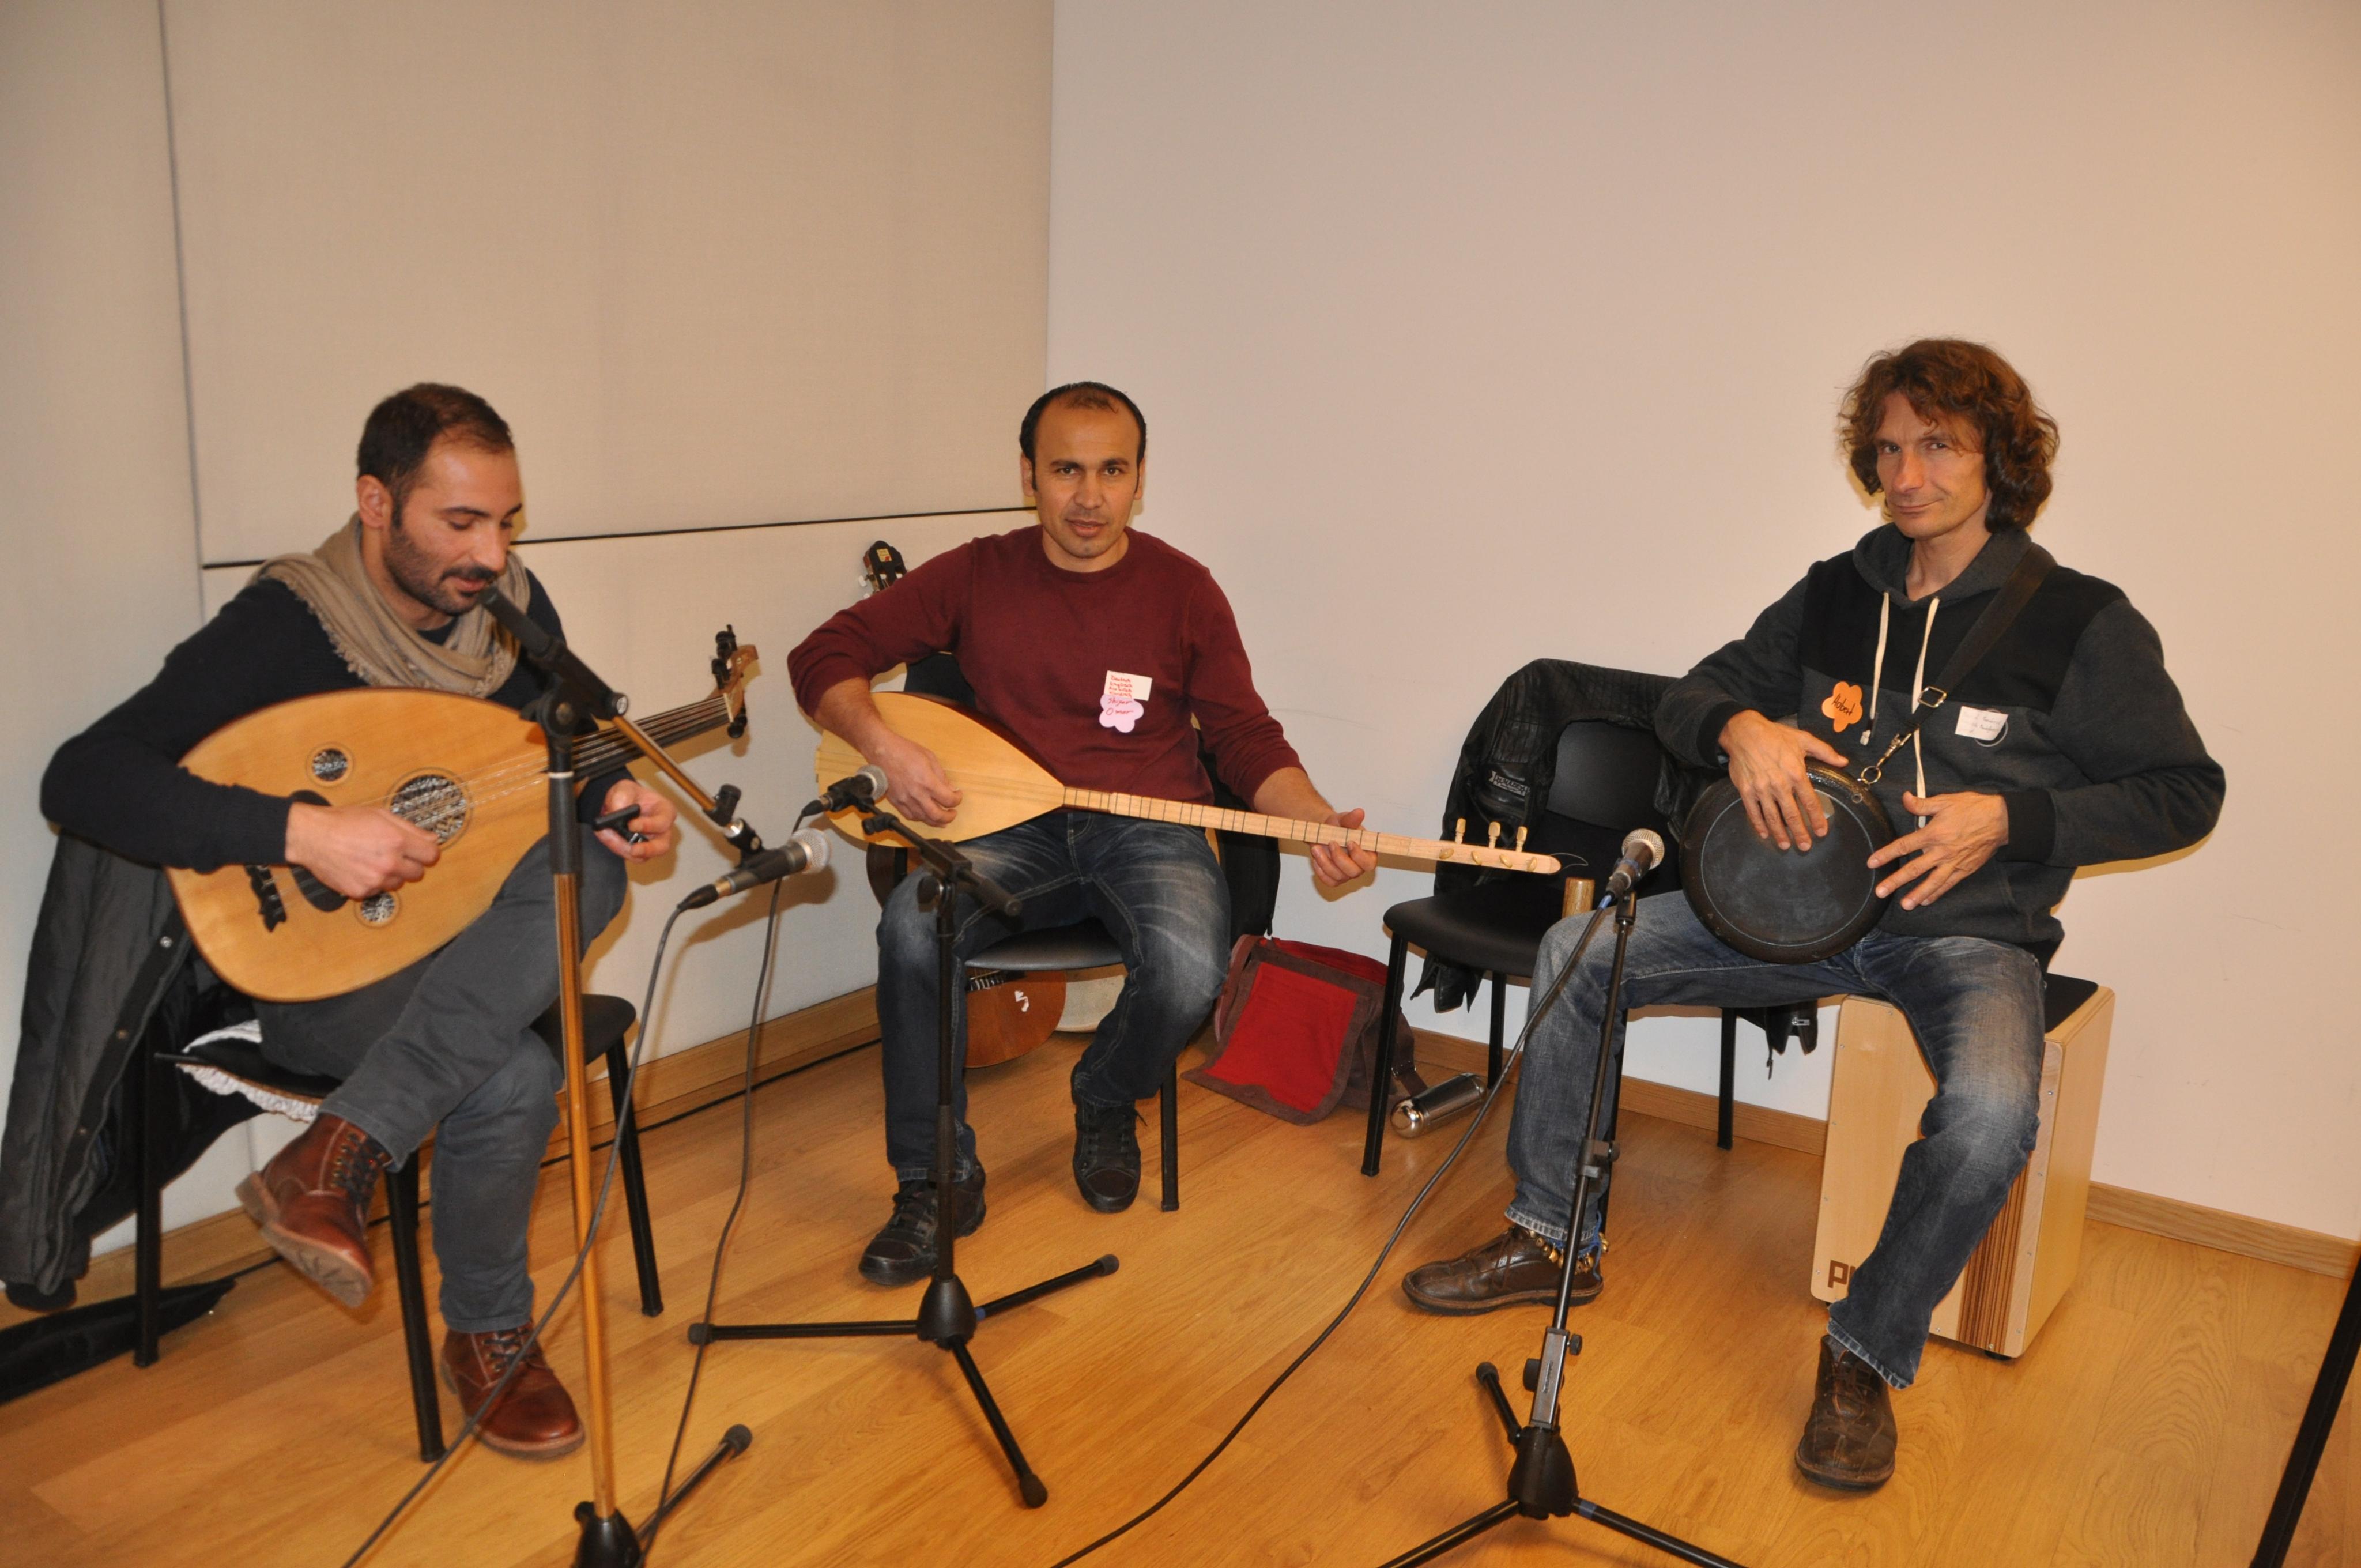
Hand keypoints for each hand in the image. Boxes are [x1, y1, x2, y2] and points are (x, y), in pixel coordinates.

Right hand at [284, 801, 439, 898]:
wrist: (312, 836)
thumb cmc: (345, 821)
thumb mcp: (381, 815)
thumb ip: (411, 829)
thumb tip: (434, 839)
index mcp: (397, 841)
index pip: (431, 856)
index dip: (426, 852)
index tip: (419, 850)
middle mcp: (389, 863)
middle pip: (417, 873)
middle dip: (409, 864)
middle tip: (392, 853)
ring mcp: (374, 880)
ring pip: (397, 884)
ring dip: (391, 875)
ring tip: (372, 860)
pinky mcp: (360, 892)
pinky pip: (377, 891)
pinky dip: (372, 882)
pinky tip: (359, 868)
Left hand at [594, 780, 677, 861]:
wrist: (619, 804)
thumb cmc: (629, 795)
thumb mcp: (625, 787)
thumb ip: (622, 795)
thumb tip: (617, 810)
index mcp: (665, 812)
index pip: (663, 822)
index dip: (649, 825)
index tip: (631, 824)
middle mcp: (662, 830)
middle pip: (662, 847)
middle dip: (647, 850)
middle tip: (633, 850)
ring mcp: (651, 843)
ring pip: (644, 856)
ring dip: (623, 848)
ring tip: (607, 835)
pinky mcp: (638, 851)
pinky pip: (629, 855)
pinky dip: (615, 847)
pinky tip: (605, 835)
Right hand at [868, 728, 961, 825]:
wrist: (881, 751)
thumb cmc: (904, 750)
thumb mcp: (929, 758)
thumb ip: (941, 776)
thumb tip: (950, 789)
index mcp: (927, 782)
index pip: (948, 799)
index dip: (957, 800)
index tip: (957, 795)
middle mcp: (917, 794)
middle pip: (937, 815)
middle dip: (949, 817)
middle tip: (952, 813)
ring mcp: (905, 800)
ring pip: (923, 819)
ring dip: (935, 821)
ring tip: (942, 818)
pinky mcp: (895, 802)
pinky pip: (910, 816)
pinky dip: (920, 818)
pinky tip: (925, 815)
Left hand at [1309, 807, 1379, 887]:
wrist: (1324, 832)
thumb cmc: (1338, 827)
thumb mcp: (1344, 819)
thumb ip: (1351, 818)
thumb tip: (1359, 812)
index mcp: (1367, 854)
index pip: (1369, 863)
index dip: (1359, 856)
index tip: (1349, 842)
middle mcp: (1359, 867)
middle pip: (1354, 872)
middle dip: (1339, 858)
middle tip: (1330, 842)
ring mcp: (1347, 874)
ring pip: (1338, 877)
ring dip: (1325, 863)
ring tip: (1316, 847)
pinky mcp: (1335, 879)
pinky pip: (1328, 881)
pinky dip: (1320, 871)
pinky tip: (1315, 858)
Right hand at [1720, 710, 1848, 851]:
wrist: (1744, 732)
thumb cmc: (1775, 735)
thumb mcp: (1803, 739)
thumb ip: (1825, 752)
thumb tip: (1844, 762)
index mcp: (1796, 773)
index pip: (1810, 802)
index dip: (1817, 819)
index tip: (1822, 831)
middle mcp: (1779, 785)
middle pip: (1791, 814)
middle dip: (1800, 833)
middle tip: (1806, 846)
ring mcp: (1761, 789)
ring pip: (1772, 817)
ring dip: (1780, 834)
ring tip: (1786, 846)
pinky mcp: (1746, 790)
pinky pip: (1753, 812)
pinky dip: (1758, 825)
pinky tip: (1764, 834)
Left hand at [1866, 791, 2008, 908]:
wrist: (2001, 820)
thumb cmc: (1972, 808)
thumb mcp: (1945, 801)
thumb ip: (1922, 804)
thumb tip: (1904, 798)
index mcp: (1933, 834)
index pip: (1904, 846)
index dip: (1887, 854)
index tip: (1872, 863)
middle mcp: (1941, 851)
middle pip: (1914, 869)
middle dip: (1896, 881)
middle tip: (1880, 892)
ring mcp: (1954, 863)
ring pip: (1932, 882)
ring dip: (1917, 894)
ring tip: (1905, 905)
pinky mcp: (1965, 869)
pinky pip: (1948, 884)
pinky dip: (1937, 893)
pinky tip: (1926, 901)